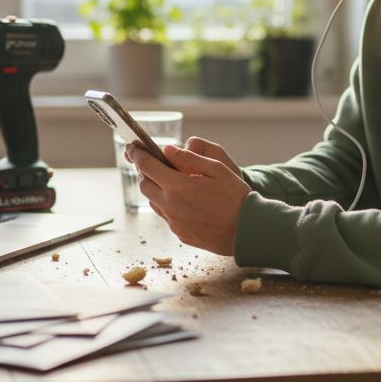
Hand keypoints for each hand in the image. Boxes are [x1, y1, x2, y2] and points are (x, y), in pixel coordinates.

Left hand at [128, 142, 249, 255]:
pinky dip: (168, 205)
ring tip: (170, 182)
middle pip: (144, 185)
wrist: (248, 231)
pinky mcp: (180, 234)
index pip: (147, 166)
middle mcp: (170, 205)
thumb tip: (168, 150)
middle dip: (144, 172)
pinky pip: (167, 216)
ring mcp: (174, 222)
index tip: (132, 147)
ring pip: (153, 202)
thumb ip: (189, 159)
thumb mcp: (216, 169)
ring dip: (155, 189)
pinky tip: (184, 201)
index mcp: (177, 186)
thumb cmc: (236, 197)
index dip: (137, 154)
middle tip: (152, 164)